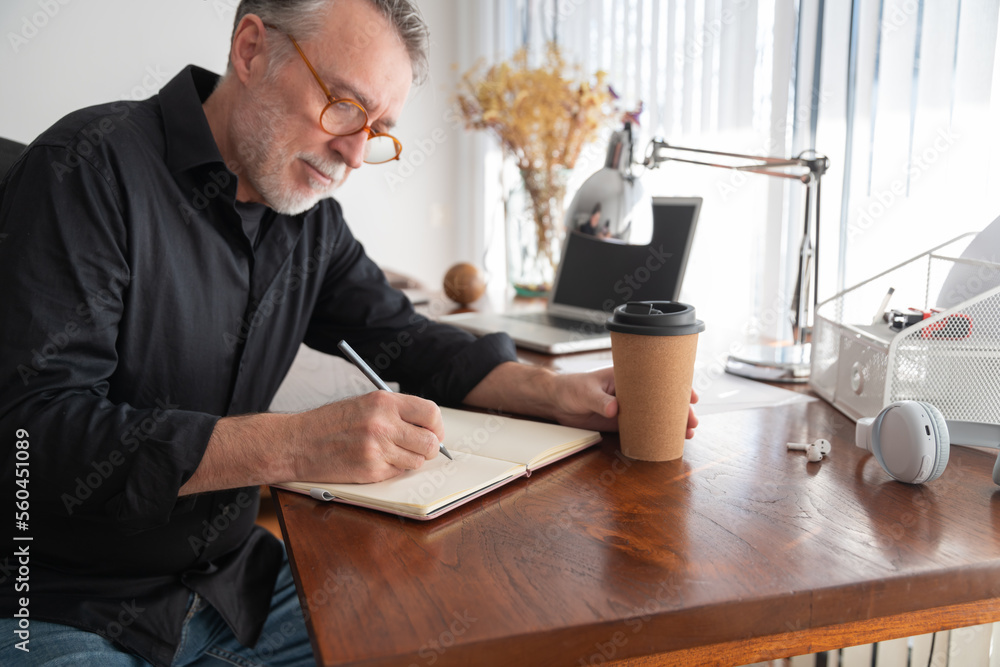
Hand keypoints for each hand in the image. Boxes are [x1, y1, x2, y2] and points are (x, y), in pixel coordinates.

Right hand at [290, 391, 444, 483]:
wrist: (297, 442)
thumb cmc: (329, 423)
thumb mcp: (365, 404)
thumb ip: (396, 412)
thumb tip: (428, 427)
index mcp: (383, 402)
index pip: (430, 413)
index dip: (436, 426)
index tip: (433, 432)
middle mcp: (383, 424)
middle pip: (429, 442)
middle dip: (429, 448)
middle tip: (419, 448)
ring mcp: (377, 449)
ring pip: (417, 461)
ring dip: (409, 460)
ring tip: (390, 453)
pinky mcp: (371, 471)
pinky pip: (398, 473)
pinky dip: (392, 470)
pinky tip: (375, 461)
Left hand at [549, 367, 699, 436]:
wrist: (557, 402)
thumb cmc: (571, 388)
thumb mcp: (585, 392)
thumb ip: (600, 401)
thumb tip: (615, 409)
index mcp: (627, 377)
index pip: (657, 378)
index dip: (677, 386)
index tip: (691, 396)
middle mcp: (632, 392)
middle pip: (663, 400)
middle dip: (681, 410)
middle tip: (692, 421)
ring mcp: (628, 408)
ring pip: (657, 415)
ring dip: (673, 424)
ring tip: (688, 434)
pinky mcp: (621, 423)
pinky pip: (643, 428)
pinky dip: (656, 434)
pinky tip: (668, 441)